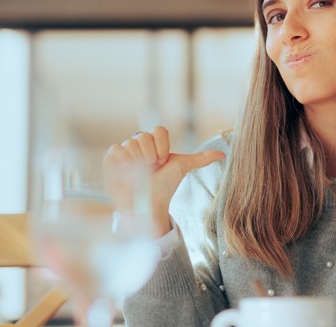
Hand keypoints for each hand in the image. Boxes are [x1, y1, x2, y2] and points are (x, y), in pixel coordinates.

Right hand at [104, 126, 224, 236]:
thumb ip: (200, 159)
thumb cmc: (164, 186)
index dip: (163, 147)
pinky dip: (123, 162)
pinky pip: (116, 149)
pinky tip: (127, 173)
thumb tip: (223, 154)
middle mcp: (139, 144)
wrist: (149, 205)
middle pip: (144, 136)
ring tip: (139, 174)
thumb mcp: (182, 168)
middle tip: (151, 169)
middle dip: (151, 156)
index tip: (164, 162)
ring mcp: (124, 151)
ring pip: (131, 143)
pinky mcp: (111, 159)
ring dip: (138, 161)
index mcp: (154, 142)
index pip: (158, 130)